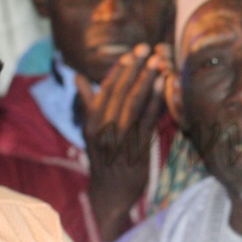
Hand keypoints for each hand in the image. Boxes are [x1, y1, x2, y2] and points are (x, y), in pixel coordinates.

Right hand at [77, 43, 169, 241]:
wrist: (110, 193)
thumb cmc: (103, 158)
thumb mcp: (92, 131)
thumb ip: (88, 103)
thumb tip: (79, 78)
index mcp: (91, 122)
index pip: (105, 89)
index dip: (119, 70)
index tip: (131, 53)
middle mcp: (102, 129)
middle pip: (119, 92)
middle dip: (134, 68)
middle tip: (147, 49)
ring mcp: (120, 139)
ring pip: (132, 103)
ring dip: (146, 80)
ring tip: (157, 62)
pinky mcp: (136, 149)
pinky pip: (146, 120)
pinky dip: (155, 101)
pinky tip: (163, 86)